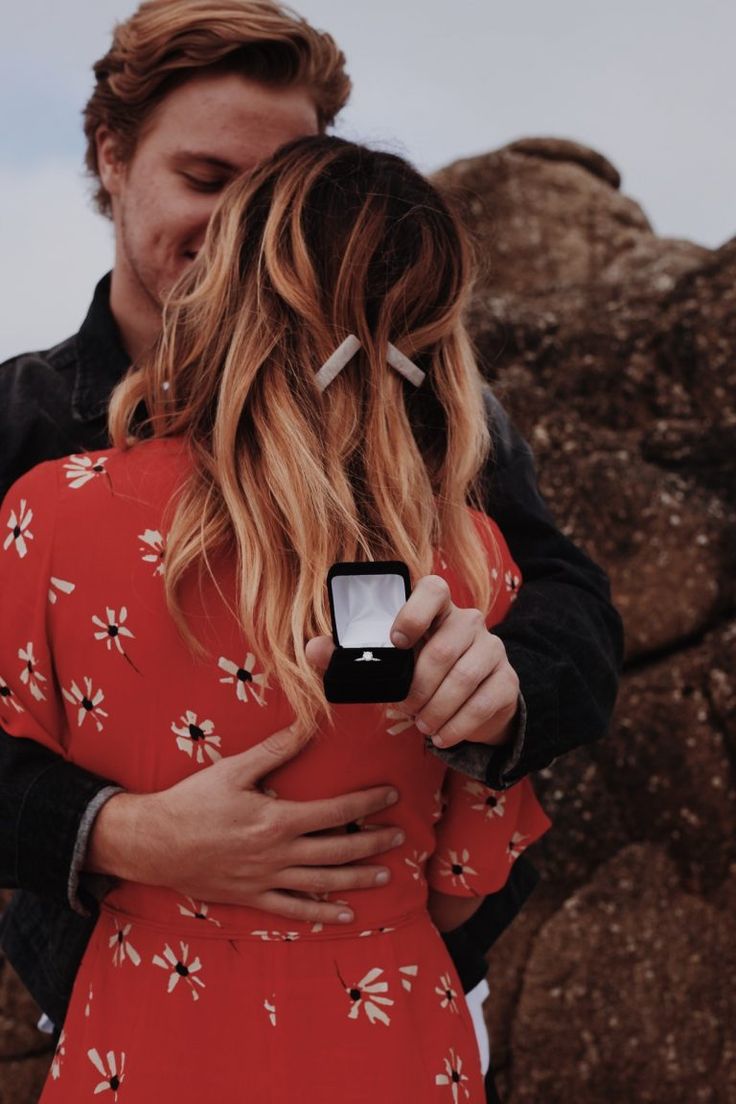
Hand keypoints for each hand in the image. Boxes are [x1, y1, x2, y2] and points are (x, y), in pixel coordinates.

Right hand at [86, 723, 402, 925]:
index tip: (390, 795)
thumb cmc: (193, 801)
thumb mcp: (234, 769)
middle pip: (338, 850)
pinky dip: (320, 913)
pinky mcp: (251, 897)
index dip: (367, 804)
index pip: (335, 812)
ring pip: (322, 882)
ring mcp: (266, 879)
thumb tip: (307, 726)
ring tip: (386, 874)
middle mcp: (278, 853)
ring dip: (357, 877)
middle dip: (373, 842)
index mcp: (278, 819)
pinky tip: (343, 915)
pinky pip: (292, 909)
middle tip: (400, 836)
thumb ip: (274, 750)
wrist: (153, 843)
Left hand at [307, 575, 519, 749]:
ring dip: (436, 708)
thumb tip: (314, 649)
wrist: (471, 701)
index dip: (414, 612)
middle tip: (404, 707)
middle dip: (418, 686)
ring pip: (464, 678)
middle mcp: (468, 621)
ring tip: (422, 725)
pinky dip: (458, 725)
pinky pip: (484, 702)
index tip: (395, 642)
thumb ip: (350, 654)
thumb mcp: (387, 662)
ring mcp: (492, 649)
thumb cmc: (419, 672)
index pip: (433, 589)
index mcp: (436, 607)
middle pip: (444, 648)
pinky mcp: (507, 680)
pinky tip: (442, 736)